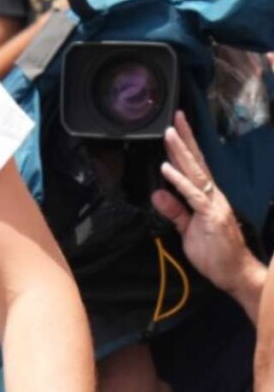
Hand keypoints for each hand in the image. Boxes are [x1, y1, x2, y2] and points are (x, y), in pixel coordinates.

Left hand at [151, 110, 262, 297]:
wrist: (233, 273)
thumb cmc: (214, 252)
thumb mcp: (187, 228)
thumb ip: (174, 210)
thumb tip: (157, 193)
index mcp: (207, 196)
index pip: (193, 167)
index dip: (182, 148)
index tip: (174, 129)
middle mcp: (212, 195)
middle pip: (197, 162)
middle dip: (185, 139)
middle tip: (175, 118)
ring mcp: (213, 203)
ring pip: (195, 172)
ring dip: (180, 153)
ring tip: (169, 135)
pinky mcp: (211, 215)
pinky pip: (193, 195)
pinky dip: (179, 181)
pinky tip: (167, 168)